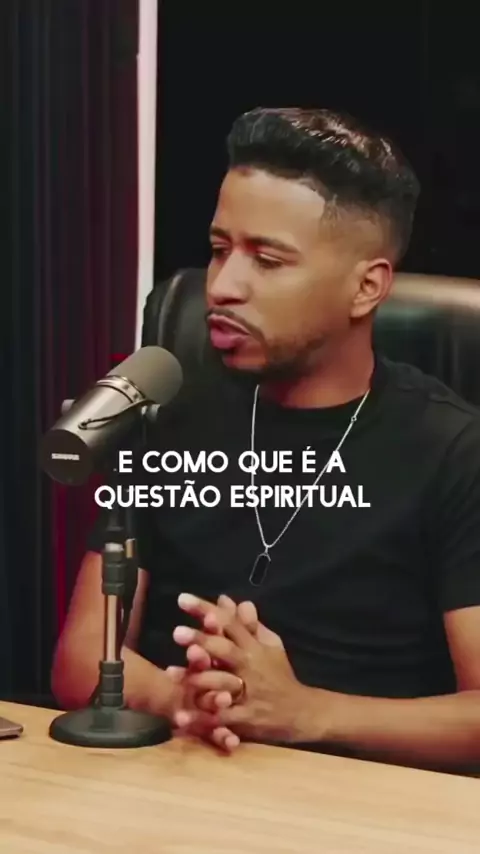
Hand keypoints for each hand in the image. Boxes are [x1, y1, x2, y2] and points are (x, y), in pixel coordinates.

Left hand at [173, 612, 312, 744]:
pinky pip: (220, 719)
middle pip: (224, 649)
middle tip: (177, 632)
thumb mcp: (270, 645)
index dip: (207, 610)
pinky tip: (180, 717)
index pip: (229, 622)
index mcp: (253, 646)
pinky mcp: (245, 718)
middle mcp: (250, 665)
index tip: (182, 599)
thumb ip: (248, 623)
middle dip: (202, 639)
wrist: (300, 712)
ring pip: (220, 683)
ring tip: (170, 672)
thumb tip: (230, 600)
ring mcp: (248, 692)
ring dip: (196, 678)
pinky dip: (200, 719)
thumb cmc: (278, 675)